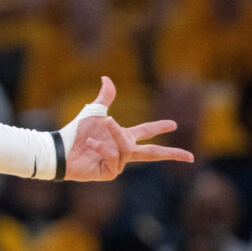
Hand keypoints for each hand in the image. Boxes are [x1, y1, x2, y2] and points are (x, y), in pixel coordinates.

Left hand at [63, 77, 193, 180]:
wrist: (61, 148)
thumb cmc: (75, 132)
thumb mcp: (93, 112)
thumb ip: (105, 97)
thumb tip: (107, 78)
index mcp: (122, 136)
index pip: (145, 131)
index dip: (159, 127)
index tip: (174, 125)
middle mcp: (122, 150)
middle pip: (153, 153)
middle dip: (172, 153)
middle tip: (190, 156)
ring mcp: (117, 163)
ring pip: (129, 148)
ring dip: (117, 135)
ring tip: (105, 125)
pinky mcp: (109, 172)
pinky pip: (115, 158)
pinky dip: (104, 149)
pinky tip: (91, 145)